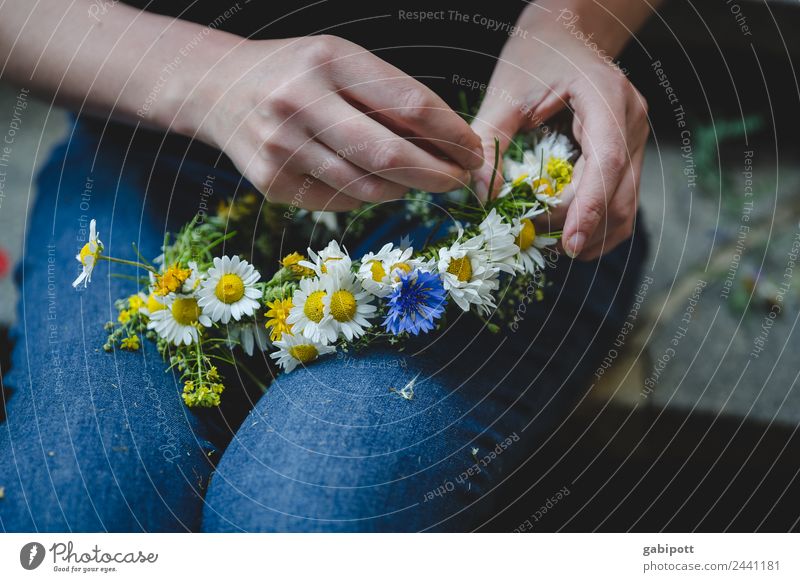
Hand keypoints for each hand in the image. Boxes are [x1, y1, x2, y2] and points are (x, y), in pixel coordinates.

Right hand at [180, 35, 483, 210]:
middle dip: (436, 174)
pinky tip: (366, 180)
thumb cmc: (298, 73)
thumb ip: (389, 98)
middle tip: (457, 181)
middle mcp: (301, 102)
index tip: (474, 152)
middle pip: (390, 155)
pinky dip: (364, 196)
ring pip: (367, 188)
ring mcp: (282, 146)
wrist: (220, 89)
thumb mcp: (341, 62)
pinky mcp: (271, 182)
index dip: (451, 135)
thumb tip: (449, 147)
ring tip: (412, 178)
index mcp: (329, 60)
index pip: (410, 104)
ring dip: (402, 188)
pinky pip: (339, 202)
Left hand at [471, 19, 648, 259]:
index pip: (609, 163)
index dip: (590, 208)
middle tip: (542, 244)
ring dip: (593, 233)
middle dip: (583, 228)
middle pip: (621, 194)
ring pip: (627, 206)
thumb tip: (483, 195)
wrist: (567, 32)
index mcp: (607, 99)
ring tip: (553, 245)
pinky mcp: (629, 153)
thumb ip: (489, 141)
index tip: (570, 244)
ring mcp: (636, 139)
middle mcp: (631, 121)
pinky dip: (595, 221)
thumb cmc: (534, 56)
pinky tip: (565, 230)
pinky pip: (620, 200)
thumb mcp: (504, 92)